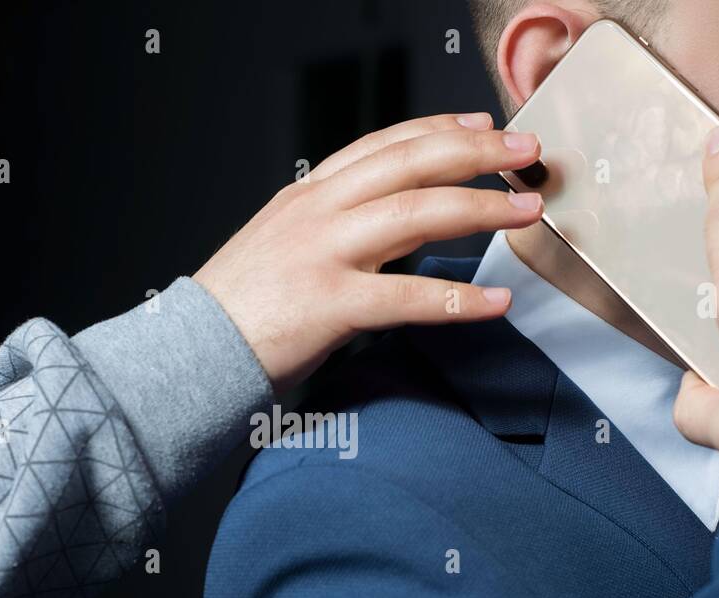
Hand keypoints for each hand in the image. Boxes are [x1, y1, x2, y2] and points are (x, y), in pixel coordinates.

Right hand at [194, 112, 544, 391]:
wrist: (190, 351)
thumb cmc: (240, 308)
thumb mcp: (281, 244)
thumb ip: (332, 227)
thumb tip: (393, 230)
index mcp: (307, 195)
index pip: (383, 145)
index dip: (439, 129)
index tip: (481, 126)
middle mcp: (318, 212)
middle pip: (411, 164)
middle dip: (476, 153)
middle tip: (525, 154)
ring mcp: (323, 254)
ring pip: (417, 214)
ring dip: (482, 209)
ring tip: (527, 211)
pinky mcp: (328, 304)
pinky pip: (407, 297)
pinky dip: (459, 300)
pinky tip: (497, 302)